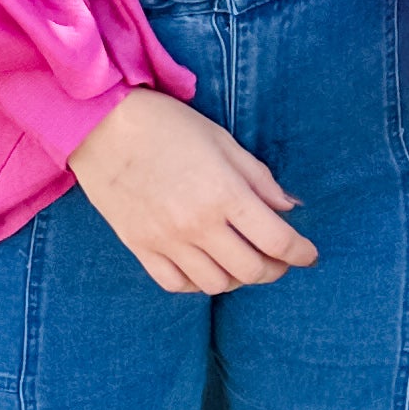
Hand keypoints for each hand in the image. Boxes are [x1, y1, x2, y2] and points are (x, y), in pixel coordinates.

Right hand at [68, 88, 316, 295]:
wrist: (101, 125)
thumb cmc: (166, 125)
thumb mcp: (221, 141)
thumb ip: (259, 178)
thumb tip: (289, 207)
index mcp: (224, 193)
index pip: (277, 241)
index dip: (301, 253)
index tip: (308, 254)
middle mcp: (198, 224)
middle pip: (252, 270)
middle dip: (275, 269)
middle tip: (279, 261)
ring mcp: (167, 240)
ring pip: (217, 284)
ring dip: (238, 279)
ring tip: (242, 263)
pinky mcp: (140, 247)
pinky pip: (177, 284)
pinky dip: (198, 283)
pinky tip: (206, 268)